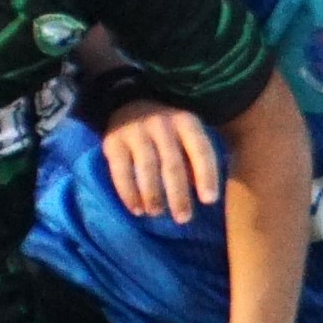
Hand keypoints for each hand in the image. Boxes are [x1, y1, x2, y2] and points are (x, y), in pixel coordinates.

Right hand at [101, 102, 218, 221]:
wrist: (128, 103)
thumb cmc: (166, 131)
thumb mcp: (186, 135)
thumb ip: (196, 159)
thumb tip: (205, 197)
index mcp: (186, 122)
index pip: (200, 149)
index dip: (206, 175)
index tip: (209, 201)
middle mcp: (162, 124)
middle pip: (172, 163)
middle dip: (178, 194)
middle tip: (183, 218)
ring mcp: (136, 131)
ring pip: (147, 167)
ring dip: (153, 195)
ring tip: (157, 213)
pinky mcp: (113, 141)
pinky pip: (121, 171)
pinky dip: (128, 193)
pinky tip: (136, 209)